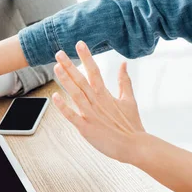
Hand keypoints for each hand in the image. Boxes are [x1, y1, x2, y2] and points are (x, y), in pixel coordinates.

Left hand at [52, 41, 145, 163]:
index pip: (94, 71)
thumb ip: (125, 81)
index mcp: (106, 94)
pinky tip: (55, 97)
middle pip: (81, 80)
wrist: (136, 147)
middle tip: (58, 52)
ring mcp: (91, 114)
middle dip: (70, 65)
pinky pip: (72, 116)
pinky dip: (64, 107)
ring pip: (76, 94)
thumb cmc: (131, 125)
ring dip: (66, 81)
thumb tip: (124, 64)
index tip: (79, 44)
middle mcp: (97, 101)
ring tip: (56, 67)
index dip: (86, 57)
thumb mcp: (129, 100)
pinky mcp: (86, 128)